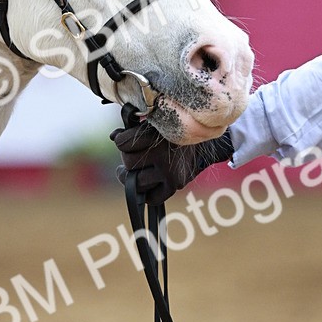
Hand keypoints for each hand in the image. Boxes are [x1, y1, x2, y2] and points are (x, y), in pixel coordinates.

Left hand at [111, 121, 233, 204]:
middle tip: (134, 155)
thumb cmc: (175, 130)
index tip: (125, 140)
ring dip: (131, 178)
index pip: (122, 143)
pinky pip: (151, 198)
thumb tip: (113, 137)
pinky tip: (146, 184)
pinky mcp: (176, 185)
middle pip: (129, 163)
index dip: (121, 141)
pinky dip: (146, 194)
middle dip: (127, 159)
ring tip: (132, 173)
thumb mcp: (157, 122)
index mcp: (157, 134)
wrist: (208, 141)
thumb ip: (135, 128)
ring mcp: (170, 172)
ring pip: (136, 182)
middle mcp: (163, 154)